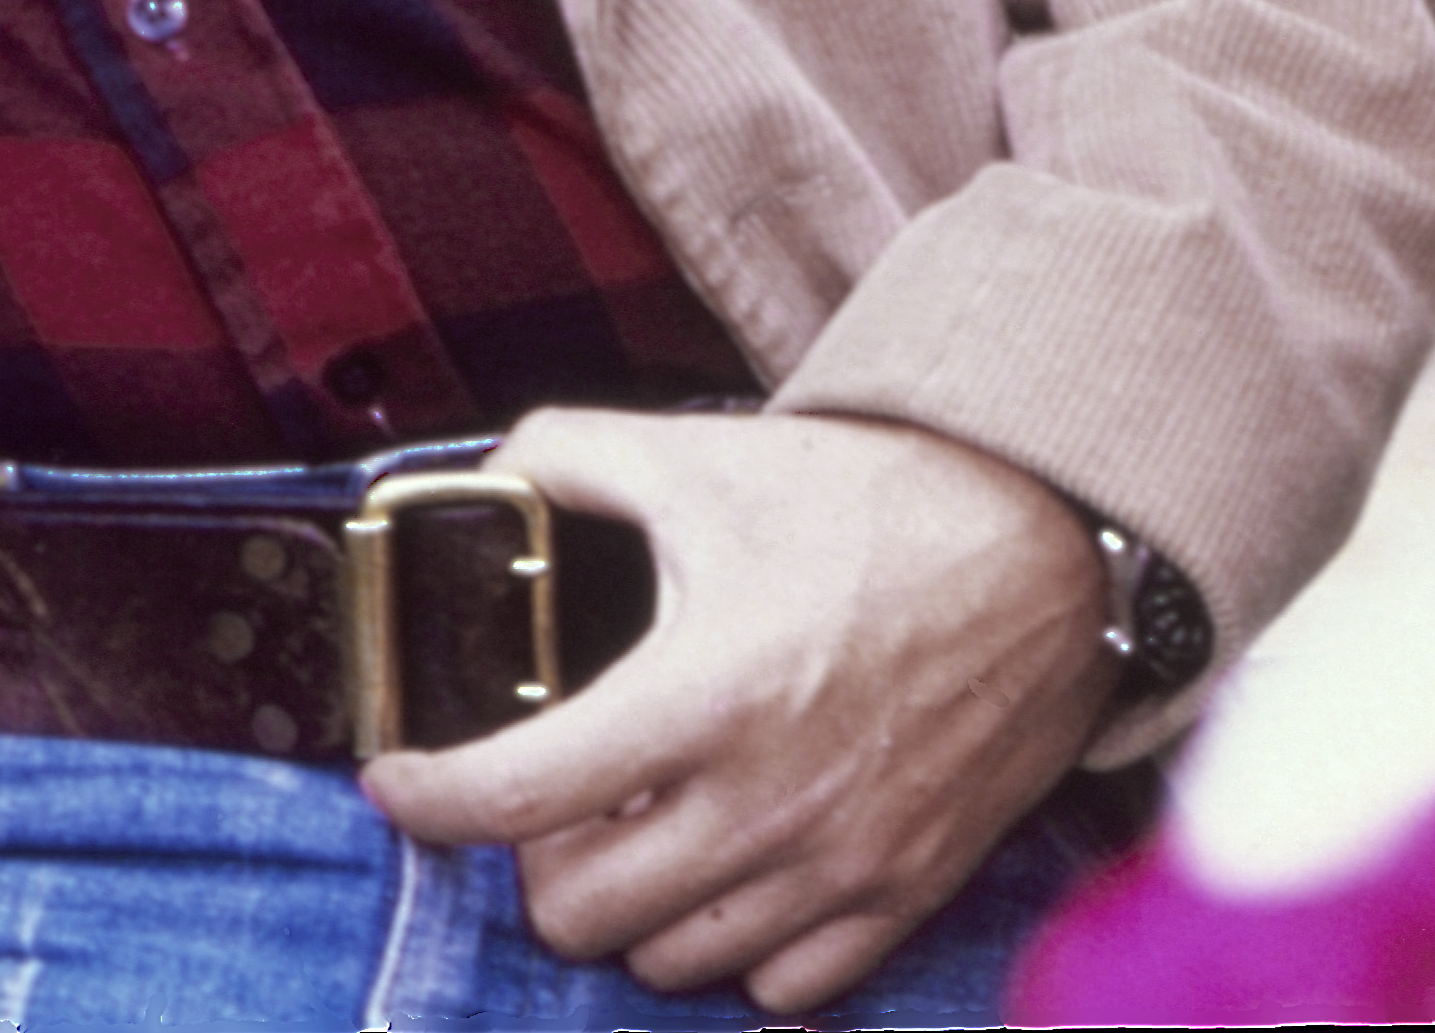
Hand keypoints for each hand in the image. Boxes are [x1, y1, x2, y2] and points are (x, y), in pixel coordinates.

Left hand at [364, 406, 1120, 1012]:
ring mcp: (839, 866)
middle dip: (532, 857)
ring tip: (631, 820)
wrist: (1042, 555)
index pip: (519, 795)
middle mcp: (764, 804)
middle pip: (577, 912)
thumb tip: (489, 474)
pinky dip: (728, 940)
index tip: (392, 782)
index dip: (428, 800)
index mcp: (700, 694)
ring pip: (668, 960)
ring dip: (628, 902)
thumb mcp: (699, 455)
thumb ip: (567, 456)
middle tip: (543, 794)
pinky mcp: (902, 896)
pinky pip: (776, 983)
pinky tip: (719, 860)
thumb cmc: (868, 505)